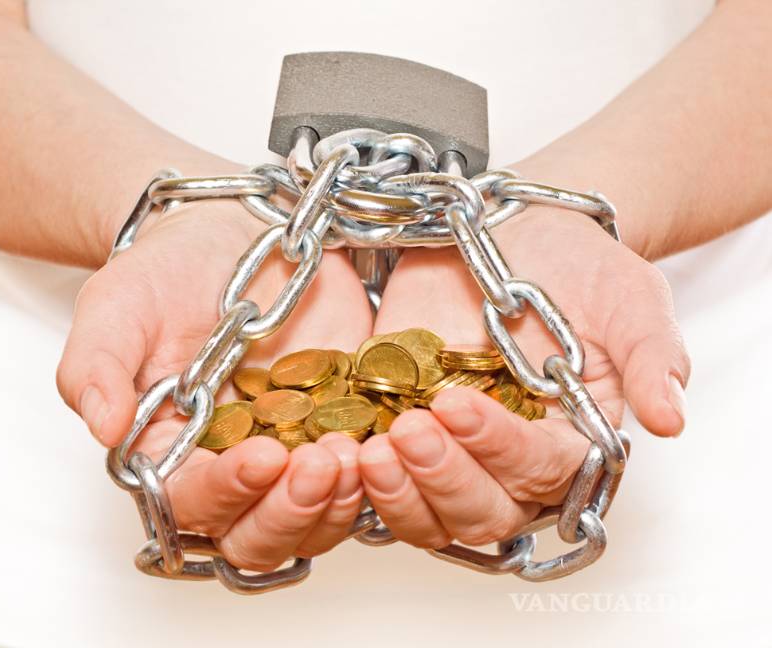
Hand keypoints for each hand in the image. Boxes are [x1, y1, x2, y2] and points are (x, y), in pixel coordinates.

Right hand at [57, 200, 373, 569]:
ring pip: (321, 515)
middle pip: (263, 532)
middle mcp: (236, 464)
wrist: (232, 234)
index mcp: (175, 454)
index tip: (262, 457)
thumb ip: (95, 365)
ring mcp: (297, 447)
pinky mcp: (345, 419)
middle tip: (322, 466)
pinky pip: (370, 467)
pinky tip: (397, 438)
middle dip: (294, 511)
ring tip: (361, 453)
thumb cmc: (167, 272)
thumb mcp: (119, 306)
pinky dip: (385, 465)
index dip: (228, 492)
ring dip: (343, 499)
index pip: (196, 503)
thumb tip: (102, 427)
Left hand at [359, 209, 689, 547]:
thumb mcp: (629, 300)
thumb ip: (652, 358)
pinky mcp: (399, 419)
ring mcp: (447, 444)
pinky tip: (337, 449)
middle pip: (478, 509)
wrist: (519, 231)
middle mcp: (504, 455)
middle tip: (412, 432)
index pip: (538, 472)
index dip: (500, 450)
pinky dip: (356, 472)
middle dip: (442, 478)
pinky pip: (377, 470)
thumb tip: (671, 419)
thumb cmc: (581, 268)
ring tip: (370, 449)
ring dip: (396, 490)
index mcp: (564, 439)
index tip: (461, 406)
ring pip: (423, 506)